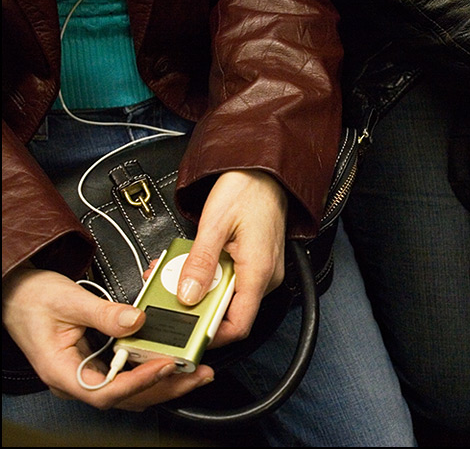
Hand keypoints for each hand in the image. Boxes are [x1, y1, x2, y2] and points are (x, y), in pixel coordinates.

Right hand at [2, 267, 212, 410]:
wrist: (17, 293)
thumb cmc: (33, 299)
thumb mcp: (69, 300)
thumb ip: (104, 312)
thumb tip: (137, 320)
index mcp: (62, 371)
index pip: (105, 392)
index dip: (139, 382)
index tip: (167, 365)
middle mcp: (75, 380)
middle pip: (125, 397)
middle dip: (166, 387)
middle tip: (198, 373)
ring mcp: (87, 375)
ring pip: (130, 391)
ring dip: (165, 382)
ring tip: (195, 370)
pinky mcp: (97, 365)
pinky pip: (128, 376)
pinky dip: (152, 371)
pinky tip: (174, 363)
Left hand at [175, 170, 286, 347]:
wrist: (264, 171)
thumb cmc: (248, 189)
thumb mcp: (214, 224)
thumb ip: (200, 263)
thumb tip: (188, 295)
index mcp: (258, 271)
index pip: (238, 325)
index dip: (210, 336)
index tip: (184, 335)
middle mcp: (264, 276)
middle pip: (227, 311)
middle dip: (193, 307)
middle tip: (165, 295)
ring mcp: (260, 271)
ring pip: (225, 295)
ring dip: (197, 289)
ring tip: (171, 273)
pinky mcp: (253, 264)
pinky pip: (229, 281)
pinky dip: (207, 276)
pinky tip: (189, 264)